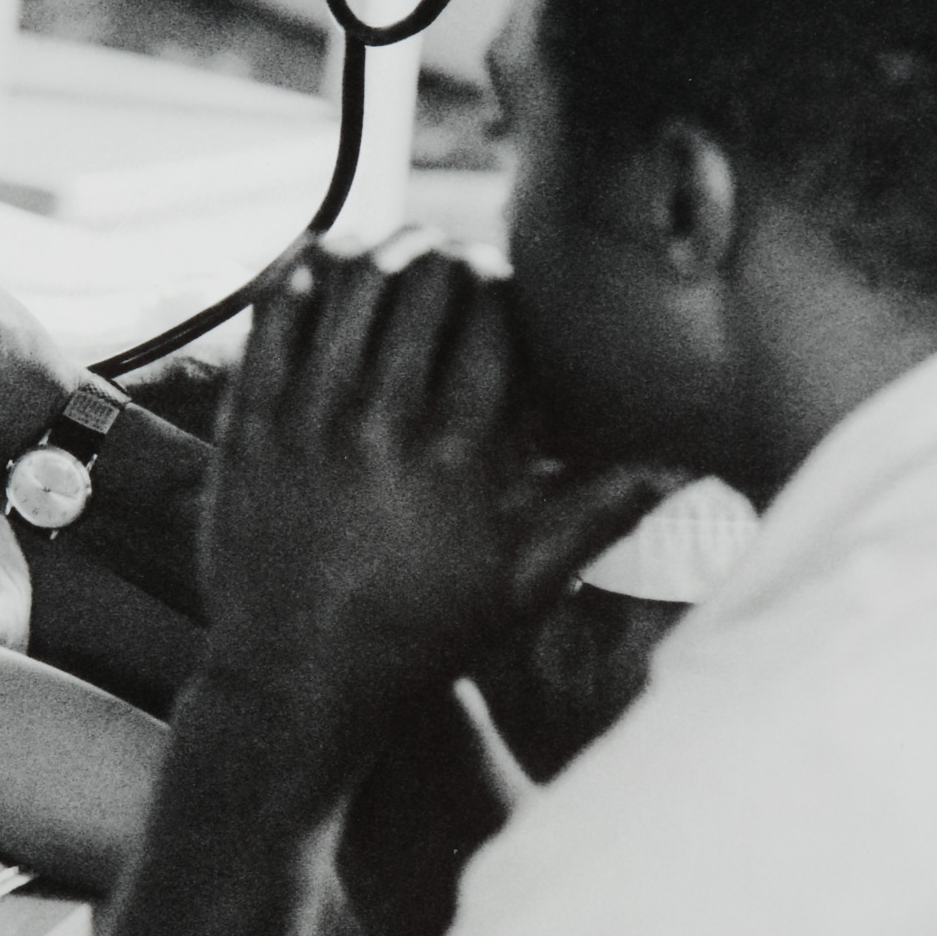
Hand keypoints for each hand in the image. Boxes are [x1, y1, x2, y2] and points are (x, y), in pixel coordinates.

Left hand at [201, 237, 673, 747]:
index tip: (504, 282)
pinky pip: (274, 318)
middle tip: (452, 257)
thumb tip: (686, 465)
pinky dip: (302, 279)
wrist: (297, 683)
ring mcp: (309, 423)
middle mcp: (383, 429)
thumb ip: (600, 513)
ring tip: (397, 253)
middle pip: (423, 286)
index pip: (492, 319)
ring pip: (350, 286)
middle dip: (446, 256)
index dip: (503, 281)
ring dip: (380, 252)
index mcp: (458, 458)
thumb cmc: (418, 637)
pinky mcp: (250, 426)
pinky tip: (323, 272)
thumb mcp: (522, 584)